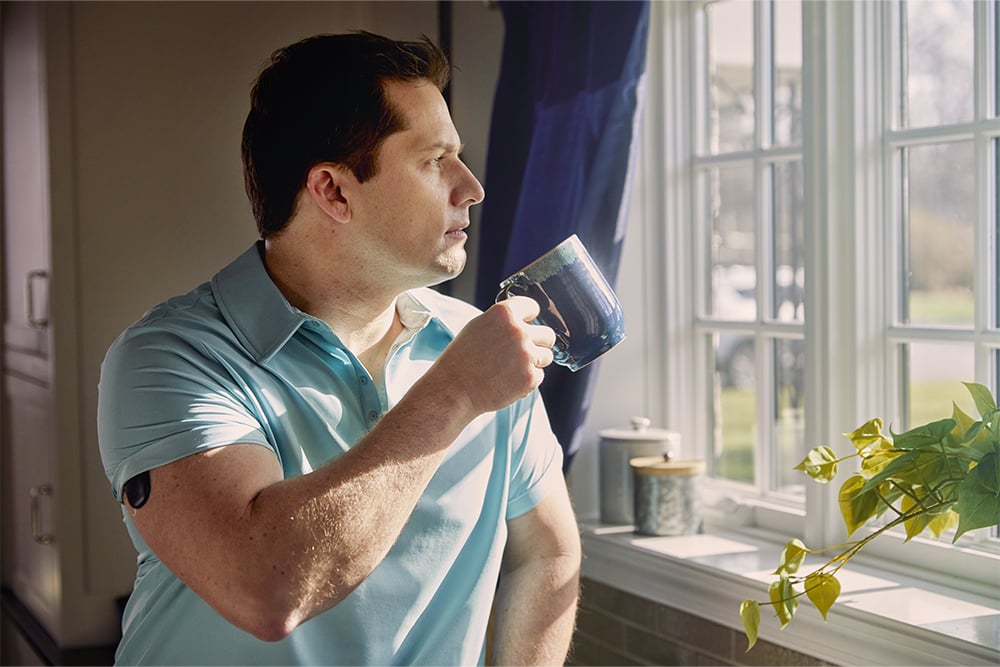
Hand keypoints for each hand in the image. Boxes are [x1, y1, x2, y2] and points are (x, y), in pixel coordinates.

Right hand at [427, 296, 555, 415]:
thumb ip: (503, 322)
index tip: (525, 325)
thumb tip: (523, 320)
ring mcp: (526, 355)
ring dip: (533, 362)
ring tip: (510, 369)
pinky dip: (527, 381)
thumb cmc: (461, 360)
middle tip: (520, 352)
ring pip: (546, 356)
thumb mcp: (478, 327)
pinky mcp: (530, 377)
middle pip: (548, 334)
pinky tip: (507, 381)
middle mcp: (518, 331)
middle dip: (538, 343)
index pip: (533, 307)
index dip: (529, 318)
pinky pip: (539, 376)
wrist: (454, 390)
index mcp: (504, 314)